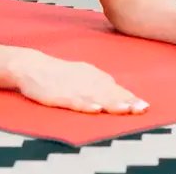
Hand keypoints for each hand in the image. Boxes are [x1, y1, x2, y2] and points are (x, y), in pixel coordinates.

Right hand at [9, 50, 148, 114]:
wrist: (30, 65)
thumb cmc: (57, 72)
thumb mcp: (81, 73)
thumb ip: (98, 83)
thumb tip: (118, 92)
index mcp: (92, 75)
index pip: (114, 88)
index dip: (129, 97)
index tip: (145, 105)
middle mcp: (86, 79)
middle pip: (109, 92)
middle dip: (127, 101)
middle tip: (142, 108)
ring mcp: (72, 87)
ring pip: (96, 96)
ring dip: (112, 103)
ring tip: (127, 109)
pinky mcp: (59, 94)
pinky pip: (74, 100)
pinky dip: (86, 105)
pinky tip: (96, 109)